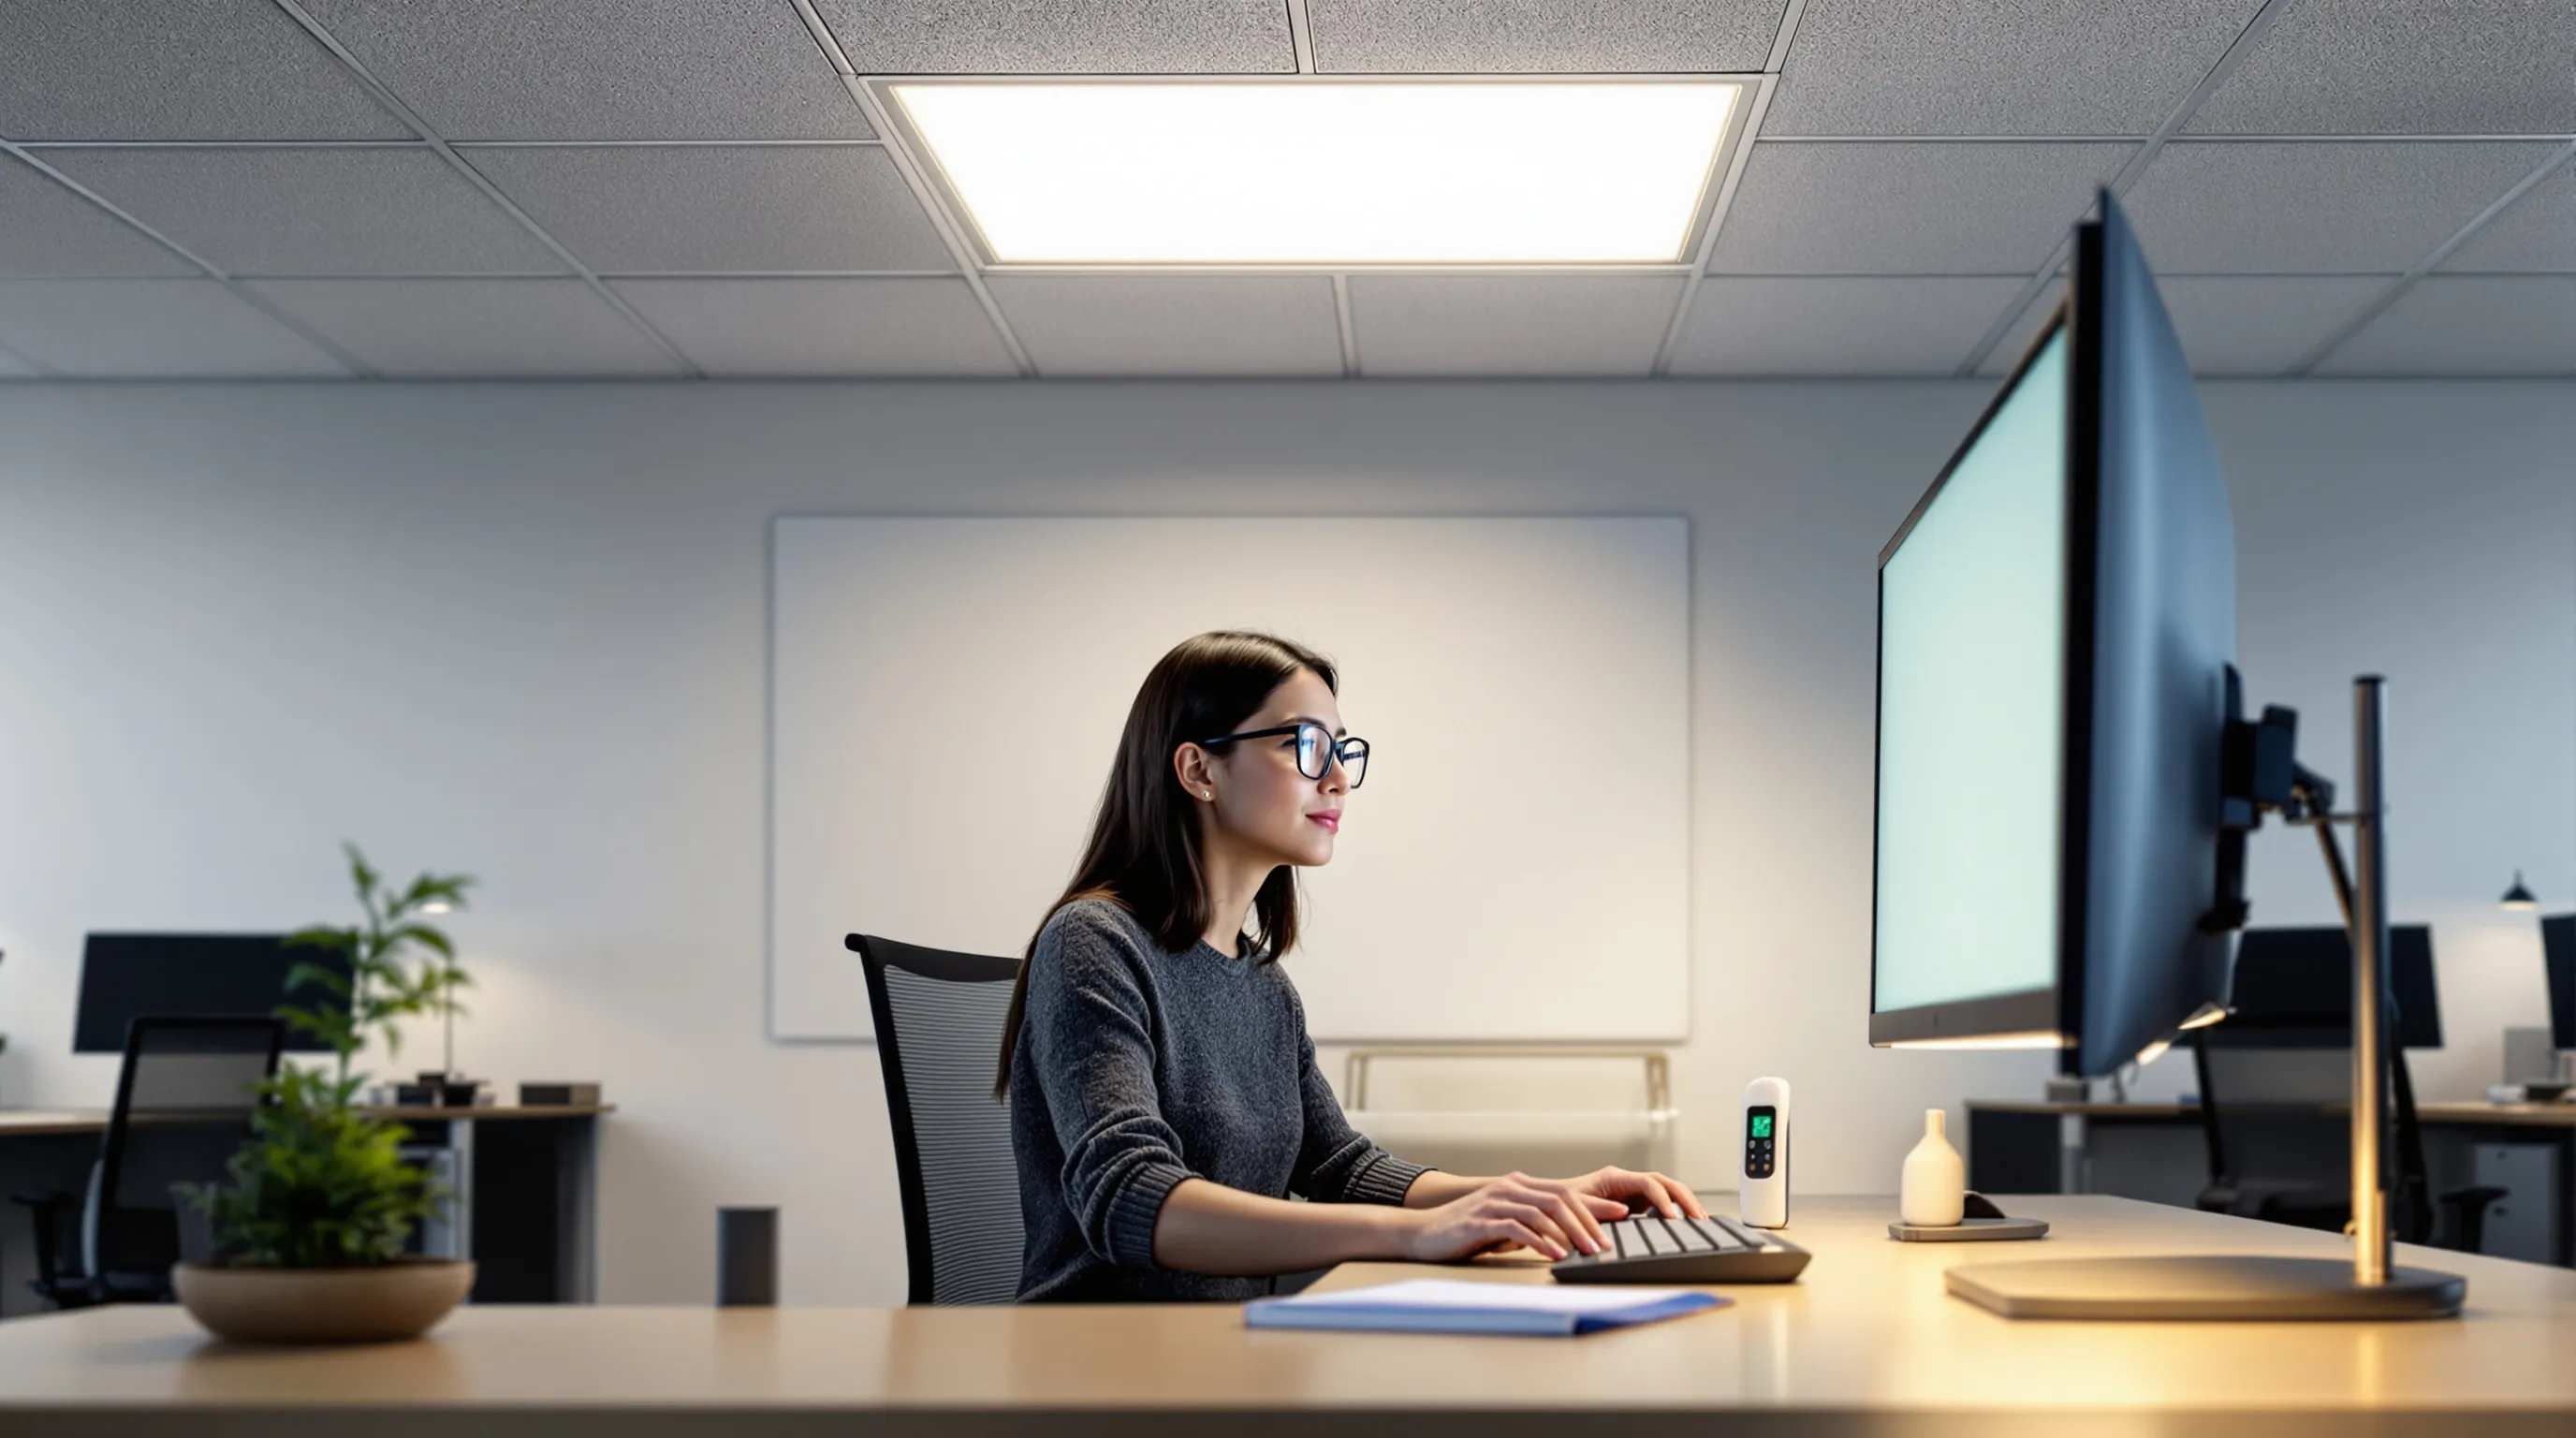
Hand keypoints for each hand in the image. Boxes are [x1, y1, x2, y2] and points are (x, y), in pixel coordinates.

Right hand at [1396, 1174, 1628, 1261]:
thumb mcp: (1504, 1223)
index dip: (1595, 1204)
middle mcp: (1509, 1188)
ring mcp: (1494, 1202)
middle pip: (1560, 1198)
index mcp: (1518, 1186)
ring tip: (1588, 1252)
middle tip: (1606, 1244)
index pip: (1565, 1191)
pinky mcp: (1481, 1220)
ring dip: (1570, 1233)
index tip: (1622, 1217)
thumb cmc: (1466, 1232)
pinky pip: (1518, 1227)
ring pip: (1543, 1211)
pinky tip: (1555, 1254)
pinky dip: (1541, 1241)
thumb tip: (1566, 1239)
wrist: (1422, 1233)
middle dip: (1588, 1221)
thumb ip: (1530, 1224)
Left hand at [1554, 1166, 1706, 1221]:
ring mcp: (1633, 1191)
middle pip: (1665, 1182)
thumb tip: (1625, 1211)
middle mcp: (1627, 1181)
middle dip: (1685, 1198)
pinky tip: (1688, 1223)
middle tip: (1699, 1219)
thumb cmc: (1561, 1206)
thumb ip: (1598, 1209)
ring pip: (1667, 1190)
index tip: (1673, 1219)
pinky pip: (1662, 1202)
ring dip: (1685, 1203)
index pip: (1648, 1183)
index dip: (1663, 1199)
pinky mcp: (1636, 1203)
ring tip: (1702, 1221)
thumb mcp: (1576, 1208)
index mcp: (1614, 1178)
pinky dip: (1677, 1210)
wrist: (1553, 1205)